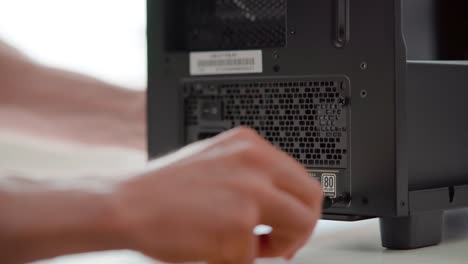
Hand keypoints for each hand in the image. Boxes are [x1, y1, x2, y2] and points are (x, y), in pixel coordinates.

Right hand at [114, 127, 322, 262]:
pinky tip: (214, 247)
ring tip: (248, 247)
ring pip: (298, 228)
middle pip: (311, 200)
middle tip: (285, 243)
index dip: (300, 204)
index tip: (291, 219)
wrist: (126, 204)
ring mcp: (250, 193)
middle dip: (302, 227)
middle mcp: (255, 163)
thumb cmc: (162, 188)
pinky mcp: (239, 226)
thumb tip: (277, 198)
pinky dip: (238, 259)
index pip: (300, 176)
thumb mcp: (215, 162)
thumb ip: (250, 175)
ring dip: (279, 246)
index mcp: (249, 145)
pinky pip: (256, 255)